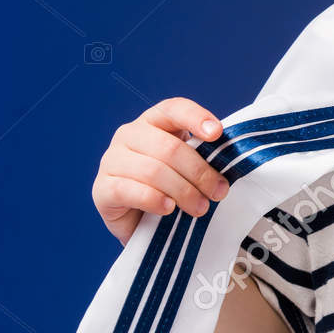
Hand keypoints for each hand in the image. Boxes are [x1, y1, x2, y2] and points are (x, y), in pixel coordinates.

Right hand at [91, 97, 231, 247]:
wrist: (143, 224)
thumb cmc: (172, 188)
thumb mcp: (189, 167)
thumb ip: (203, 155)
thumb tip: (231, 157)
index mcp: (153, 121)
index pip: (173, 109)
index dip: (196, 118)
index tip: (217, 134)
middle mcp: (128, 135)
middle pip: (169, 148)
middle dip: (199, 172)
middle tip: (219, 192)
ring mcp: (111, 161)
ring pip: (153, 171)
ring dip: (183, 191)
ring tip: (200, 208)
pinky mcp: (102, 189)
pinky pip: (130, 191)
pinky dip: (154, 200)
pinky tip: (169, 209)